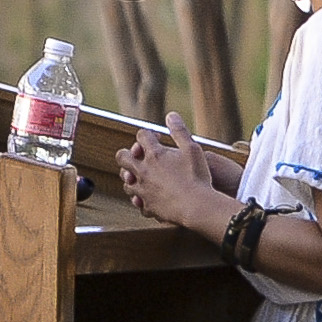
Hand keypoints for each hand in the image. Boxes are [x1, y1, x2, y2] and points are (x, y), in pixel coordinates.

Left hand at [120, 132, 241, 236]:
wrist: (197, 206)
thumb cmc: (197, 177)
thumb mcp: (192, 149)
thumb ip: (180, 131)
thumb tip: (171, 115)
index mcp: (154, 155)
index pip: (141, 136)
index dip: (148, 134)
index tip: (156, 137)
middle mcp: (143, 170)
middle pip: (123, 157)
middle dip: (127, 154)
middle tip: (137, 155)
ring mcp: (142, 189)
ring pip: (126, 181)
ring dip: (132, 177)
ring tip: (142, 177)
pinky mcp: (146, 205)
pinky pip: (137, 201)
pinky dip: (140, 198)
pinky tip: (147, 197)